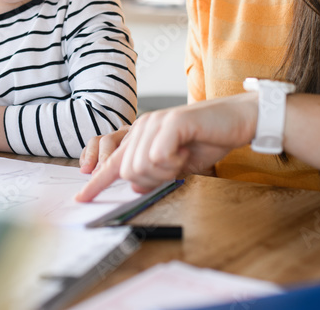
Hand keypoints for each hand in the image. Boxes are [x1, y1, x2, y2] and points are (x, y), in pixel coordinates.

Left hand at [75, 95, 255, 201]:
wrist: (237, 120)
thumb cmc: (208, 140)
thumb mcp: (176, 164)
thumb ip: (153, 174)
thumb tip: (135, 186)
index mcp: (140, 135)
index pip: (112, 162)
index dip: (96, 183)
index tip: (82, 199)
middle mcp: (142, 126)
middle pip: (127, 171)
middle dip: (151, 179)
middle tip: (174, 166)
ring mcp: (155, 122)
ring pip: (140, 166)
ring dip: (165, 171)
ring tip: (182, 156)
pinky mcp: (170, 122)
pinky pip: (158, 157)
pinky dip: (174, 162)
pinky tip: (186, 150)